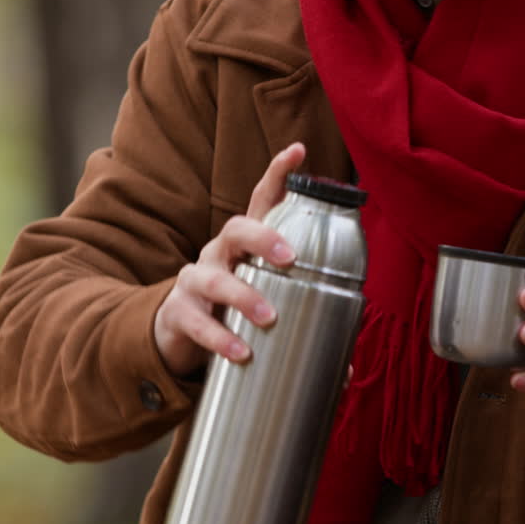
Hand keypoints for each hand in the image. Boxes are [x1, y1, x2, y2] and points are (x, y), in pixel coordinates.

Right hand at [153, 143, 305, 376]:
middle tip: (290, 257)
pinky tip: (240, 352)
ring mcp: (195, 281)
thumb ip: (308, 334)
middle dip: (263, 237)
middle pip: (236, 229)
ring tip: (268, 317)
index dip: (278, 174)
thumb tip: (348, 372)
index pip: (261, 201)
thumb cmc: (231, 312)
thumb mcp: (264, 306)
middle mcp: (218, 254)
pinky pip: (197, 322)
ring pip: (215, 278)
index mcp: (246, 246)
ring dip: (243, 296)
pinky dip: (219, 338)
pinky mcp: (179, 313)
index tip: (298, 151)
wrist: (176, 338)